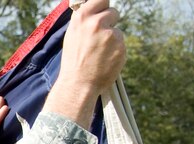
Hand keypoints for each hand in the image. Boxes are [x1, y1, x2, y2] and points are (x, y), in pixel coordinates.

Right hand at [45, 0, 124, 124]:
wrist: (78, 84)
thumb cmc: (73, 61)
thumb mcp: (72, 36)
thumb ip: (84, 21)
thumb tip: (95, 8)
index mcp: (81, 18)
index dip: (103, 7)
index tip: (102, 13)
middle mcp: (95, 22)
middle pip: (113, 12)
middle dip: (110, 22)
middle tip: (100, 38)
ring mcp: (109, 34)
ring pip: (117, 30)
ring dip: (112, 39)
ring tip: (99, 54)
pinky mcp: (120, 45)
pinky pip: (121, 44)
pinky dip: (116, 51)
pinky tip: (105, 60)